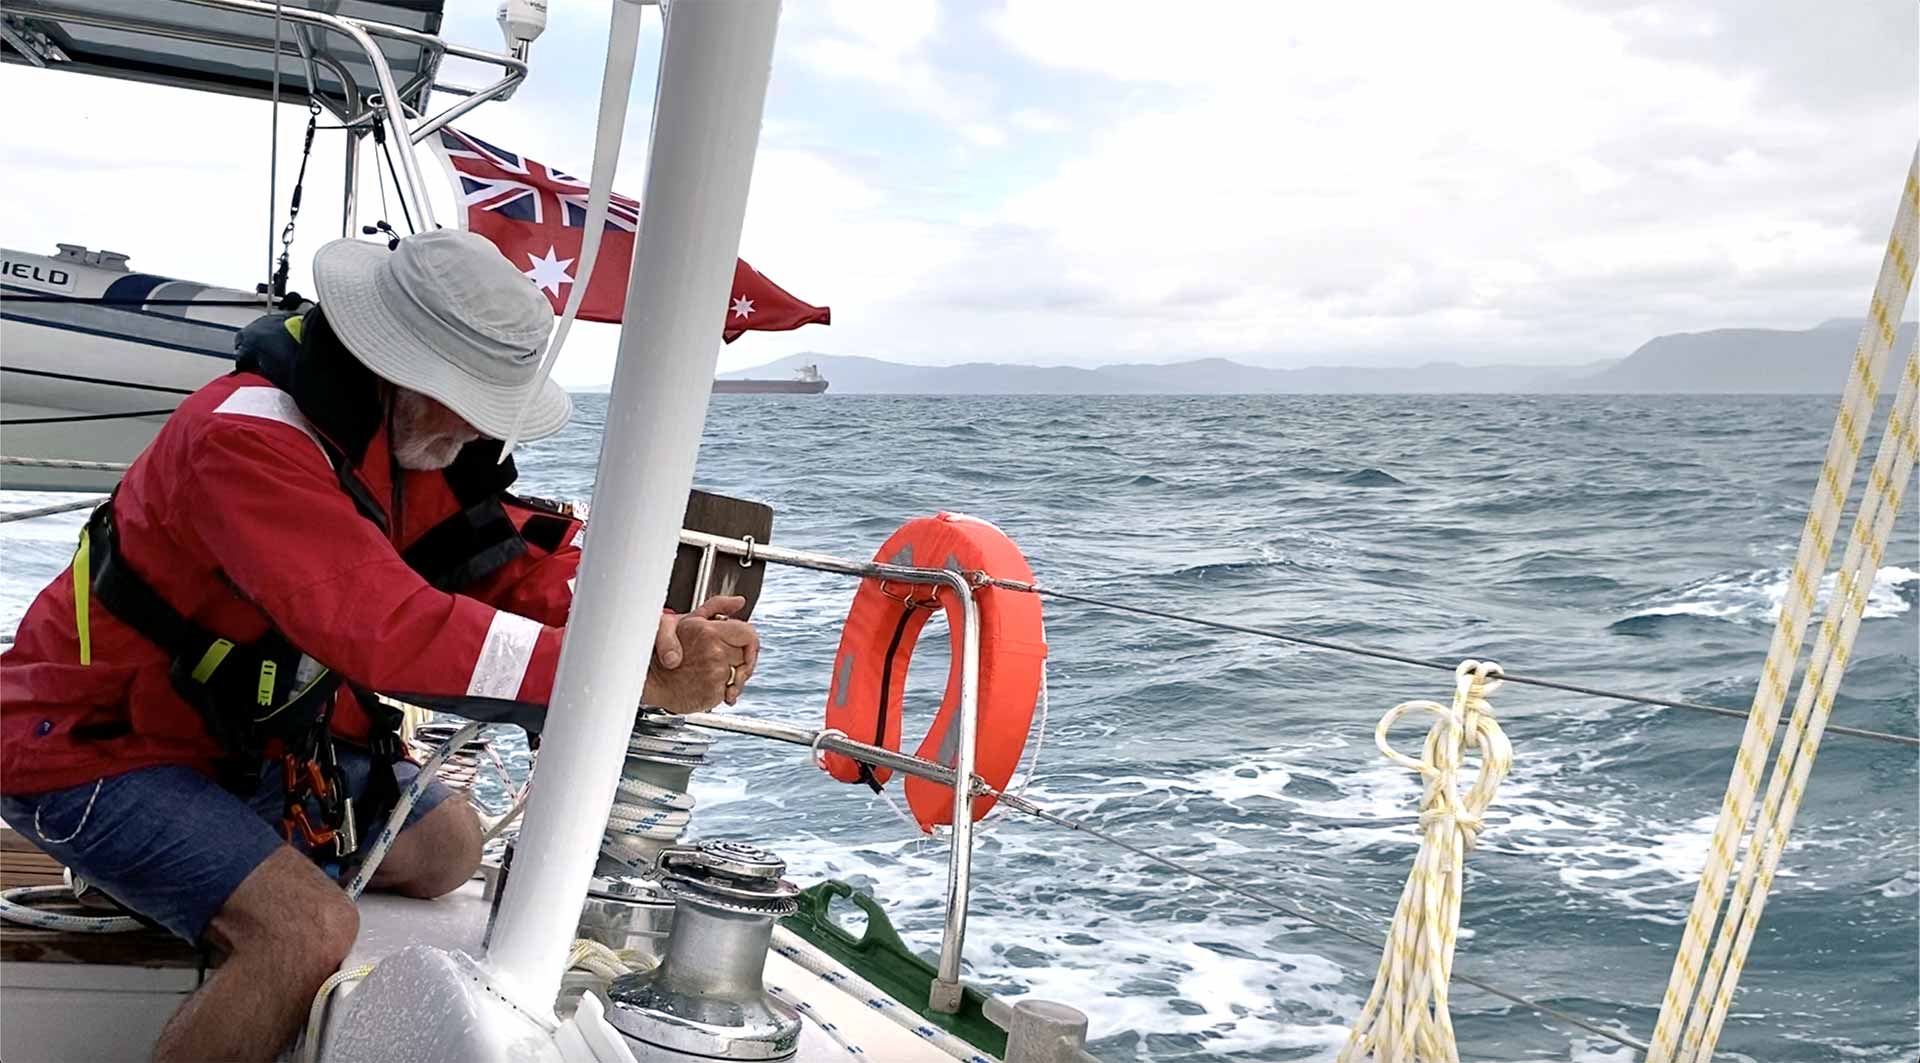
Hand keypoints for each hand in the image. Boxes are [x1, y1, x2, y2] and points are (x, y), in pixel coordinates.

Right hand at [644, 595, 759, 713]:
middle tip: (725, 661)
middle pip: (747, 656)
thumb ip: (716, 607)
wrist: (649, 679)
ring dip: (732, 676)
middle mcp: (714, 652)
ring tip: (713, 673)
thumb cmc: (662, 649)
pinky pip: (730, 692)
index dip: (751, 642)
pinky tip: (706, 683)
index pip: (749, 634)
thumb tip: (738, 602)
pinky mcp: (712, 693)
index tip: (745, 648)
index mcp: (708, 631)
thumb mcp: (686, 620)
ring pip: (740, 675)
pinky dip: (722, 690)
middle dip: (740, 659)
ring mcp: (714, 674)